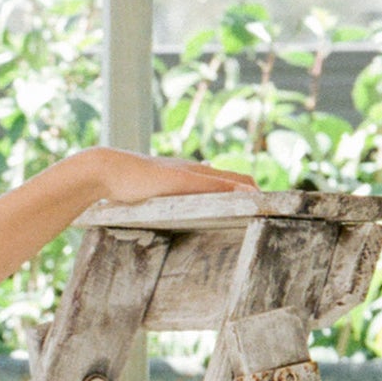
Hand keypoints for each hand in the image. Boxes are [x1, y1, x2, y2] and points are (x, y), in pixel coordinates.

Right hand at [76, 146, 259, 209]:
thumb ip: (162, 199)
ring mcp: (189, 175)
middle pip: (236, 180)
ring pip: (230, 182)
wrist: (107, 170)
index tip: (258, 206)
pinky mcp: (181, 181)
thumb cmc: (123, 185)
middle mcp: (194, 172)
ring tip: (268, 207)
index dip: (244, 192)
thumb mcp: (149, 194)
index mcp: (188, 176)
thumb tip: (168, 211)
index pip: (226, 182)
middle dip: (255, 194)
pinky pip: (214, 187)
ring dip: (250, 194)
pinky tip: (247, 199)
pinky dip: (232, 192)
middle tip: (274, 210)